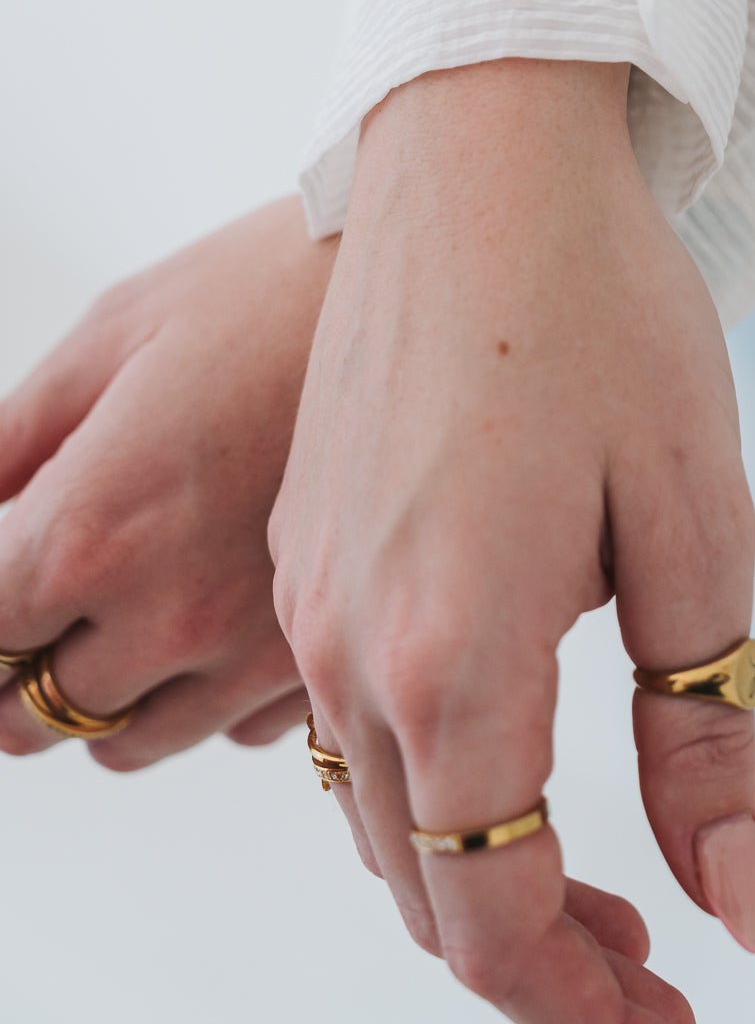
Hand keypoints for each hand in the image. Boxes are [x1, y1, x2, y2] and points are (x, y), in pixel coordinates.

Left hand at [0, 199, 335, 763]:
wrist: (441, 282)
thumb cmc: (274, 288)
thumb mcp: (112, 334)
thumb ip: (11, 442)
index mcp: (98, 528)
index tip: (3, 581)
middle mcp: (175, 613)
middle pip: (35, 715)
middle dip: (21, 663)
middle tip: (44, 596)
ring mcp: (260, 652)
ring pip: (131, 741)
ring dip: (110, 688)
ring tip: (132, 603)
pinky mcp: (333, 661)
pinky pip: (234, 731)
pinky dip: (211, 687)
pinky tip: (225, 602)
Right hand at [270, 60, 754, 1023]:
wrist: (487, 158)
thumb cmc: (607, 319)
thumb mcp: (695, 528)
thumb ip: (701, 739)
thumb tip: (727, 912)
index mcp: (452, 655)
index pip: (491, 918)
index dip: (578, 1008)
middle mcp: (351, 646)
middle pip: (424, 889)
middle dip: (536, 964)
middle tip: (652, 983)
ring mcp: (310, 595)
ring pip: (380, 816)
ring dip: (478, 878)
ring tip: (598, 889)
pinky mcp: (308, 547)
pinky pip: (348, 725)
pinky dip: (429, 787)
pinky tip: (509, 758)